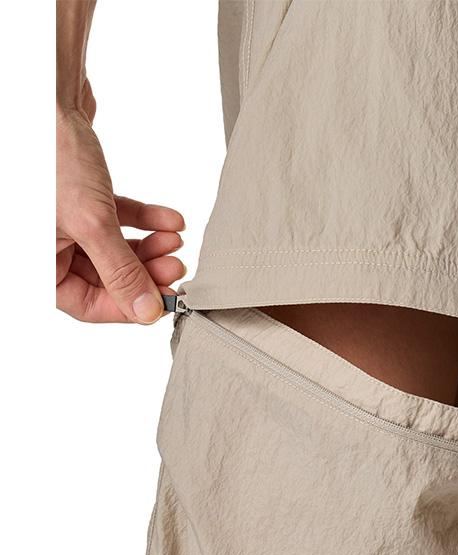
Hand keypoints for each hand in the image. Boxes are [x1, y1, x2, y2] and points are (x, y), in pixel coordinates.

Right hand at [56, 92, 185, 322]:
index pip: (88, 304)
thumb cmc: (51, 155)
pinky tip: (170, 219)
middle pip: (108, 277)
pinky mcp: (84, 199)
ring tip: (175, 240)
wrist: (47, 98)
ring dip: (151, 247)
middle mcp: (49, 246)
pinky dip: (146, 221)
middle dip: (146, 271)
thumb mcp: (91, 224)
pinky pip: (120, 221)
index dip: (129, 305)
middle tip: (175, 267)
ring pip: (117, 249)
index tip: (163, 299)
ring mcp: (67, 223)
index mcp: (38, 263)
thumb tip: (146, 310)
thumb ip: (120, 271)